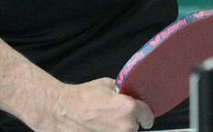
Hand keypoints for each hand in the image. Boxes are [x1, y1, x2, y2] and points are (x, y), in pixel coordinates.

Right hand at [38, 78, 153, 131]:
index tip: (141, 113)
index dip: (143, 112)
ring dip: (120, 127)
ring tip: (105, 120)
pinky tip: (101, 126)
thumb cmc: (83, 98)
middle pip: (136, 125)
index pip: (148, 115)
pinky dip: (111, 131)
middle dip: (129, 119)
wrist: (65, 111)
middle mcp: (126, 127)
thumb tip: (130, 93)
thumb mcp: (107, 84)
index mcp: (128, 108)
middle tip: (115, 112)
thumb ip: (123, 90)